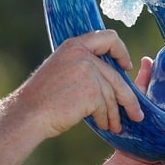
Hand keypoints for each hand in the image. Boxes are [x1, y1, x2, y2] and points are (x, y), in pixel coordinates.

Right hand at [17, 30, 144, 138]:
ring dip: (115, 113)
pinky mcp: (91, 91)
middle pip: (116, 75)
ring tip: (115, 125)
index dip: (121, 51)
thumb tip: (109, 75)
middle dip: (128, 97)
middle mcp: (82, 54)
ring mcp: (88, 71)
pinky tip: (105, 127)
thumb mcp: (61, 69)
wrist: (28, 114)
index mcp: (74, 45)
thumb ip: (83, 66)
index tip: (126, 67)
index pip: (108, 37)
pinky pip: (106, 107)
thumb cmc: (42, 98)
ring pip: (113, 94)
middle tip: (136, 113)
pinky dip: (107, 119)